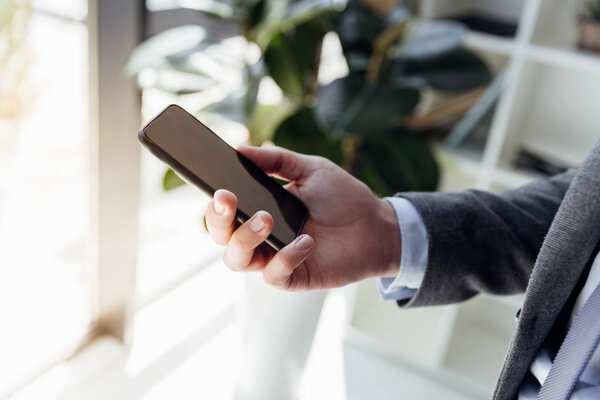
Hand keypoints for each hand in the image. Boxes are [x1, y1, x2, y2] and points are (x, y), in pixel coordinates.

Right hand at [205, 146, 400, 289]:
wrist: (377, 225)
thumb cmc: (342, 197)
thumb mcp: (310, 169)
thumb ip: (277, 160)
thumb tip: (241, 149)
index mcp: (259, 210)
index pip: (225, 212)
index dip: (215, 204)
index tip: (216, 186)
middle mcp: (261, 238)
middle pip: (222, 238)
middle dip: (219, 220)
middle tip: (228, 198)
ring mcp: (275, 258)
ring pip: (237, 260)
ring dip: (246, 238)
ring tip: (267, 219)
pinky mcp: (295, 277)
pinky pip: (274, 275)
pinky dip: (285, 258)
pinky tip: (305, 241)